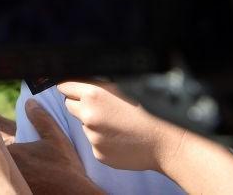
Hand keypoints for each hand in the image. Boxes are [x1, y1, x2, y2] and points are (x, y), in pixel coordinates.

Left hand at [8, 99, 102, 194]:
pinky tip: (32, 179)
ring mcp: (14, 182)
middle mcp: (9, 169)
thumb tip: (30, 103)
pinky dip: (17, 182)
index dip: (1, 142)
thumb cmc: (65, 167)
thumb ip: (40, 118)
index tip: (9, 143)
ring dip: (12, 169)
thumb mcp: (55, 138)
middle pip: (0, 159)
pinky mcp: (20, 191)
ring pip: (6, 172)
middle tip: (21, 158)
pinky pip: (13, 184)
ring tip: (29, 169)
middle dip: (4, 156)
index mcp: (13, 152)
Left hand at [56, 81, 181, 171]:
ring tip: (119, 124)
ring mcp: (92, 136)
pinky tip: (121, 138)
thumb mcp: (123, 87)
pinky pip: (94, 142)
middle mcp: (88, 115)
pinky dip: (103, 139)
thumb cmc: (150, 110)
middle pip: (69, 105)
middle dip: (80, 104)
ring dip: (94, 123)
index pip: (64, 87)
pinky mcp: (98, 153)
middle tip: (100, 107)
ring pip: (84, 125)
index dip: (70, 87)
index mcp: (93, 95)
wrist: (168, 143)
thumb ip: (99, 84)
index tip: (74, 89)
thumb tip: (80, 80)